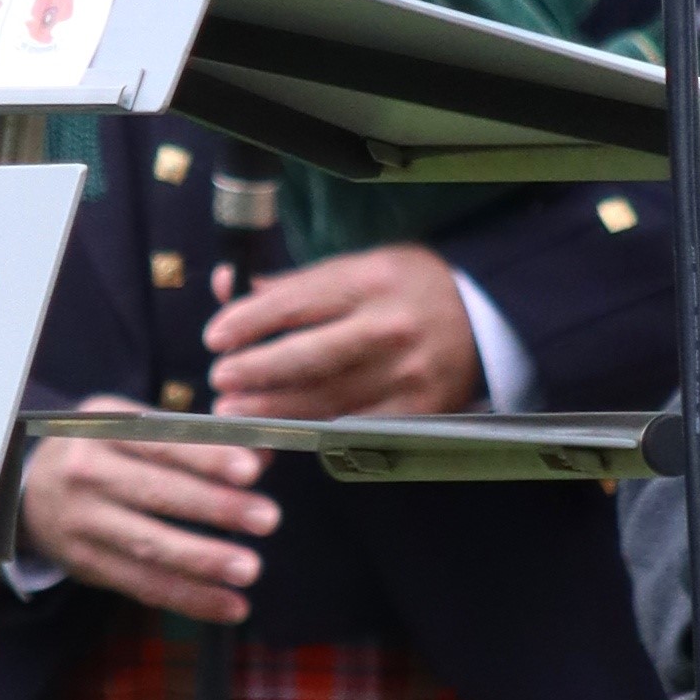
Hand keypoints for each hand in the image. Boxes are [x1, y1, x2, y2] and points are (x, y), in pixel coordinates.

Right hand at [16, 405, 276, 625]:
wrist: (28, 492)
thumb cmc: (102, 452)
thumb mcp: (132, 428)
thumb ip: (194, 439)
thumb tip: (263, 456)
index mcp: (102, 427)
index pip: (160, 440)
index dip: (206, 456)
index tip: (251, 470)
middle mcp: (85, 472)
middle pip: (157, 493)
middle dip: (216, 507)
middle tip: (268, 518)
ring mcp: (82, 521)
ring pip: (150, 545)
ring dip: (204, 560)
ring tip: (249, 569)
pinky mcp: (86, 564)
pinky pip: (143, 585)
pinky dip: (189, 599)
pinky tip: (230, 606)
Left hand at [203, 245, 484, 422]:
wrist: (484, 319)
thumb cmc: (405, 288)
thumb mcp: (357, 267)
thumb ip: (293, 284)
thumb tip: (226, 287)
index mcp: (371, 280)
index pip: (296, 303)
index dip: (248, 322)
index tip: (215, 337)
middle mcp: (390, 328)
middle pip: (307, 357)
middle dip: (255, 372)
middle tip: (219, 381)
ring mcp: (406, 375)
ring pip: (325, 399)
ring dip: (272, 409)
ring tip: (235, 412)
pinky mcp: (416, 412)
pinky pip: (353, 427)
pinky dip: (313, 432)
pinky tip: (282, 433)